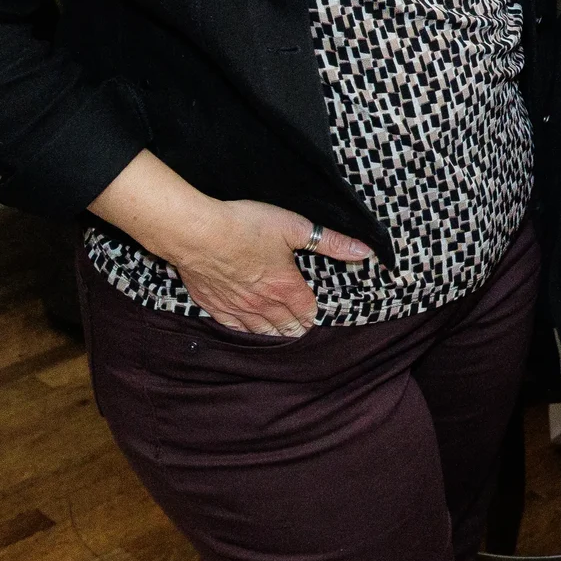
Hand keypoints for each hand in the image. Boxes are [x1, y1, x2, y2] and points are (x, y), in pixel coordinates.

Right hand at [163, 198, 372, 336]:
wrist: (196, 233)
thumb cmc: (245, 226)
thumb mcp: (294, 227)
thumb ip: (331, 242)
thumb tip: (364, 252)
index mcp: (285, 286)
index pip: (307, 310)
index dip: (314, 314)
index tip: (316, 317)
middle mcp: (263, 303)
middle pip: (285, 325)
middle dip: (297, 327)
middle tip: (302, 331)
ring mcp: (237, 307)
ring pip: (260, 330)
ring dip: (274, 333)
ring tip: (282, 335)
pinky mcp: (213, 305)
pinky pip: (234, 327)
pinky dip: (246, 331)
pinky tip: (248, 330)